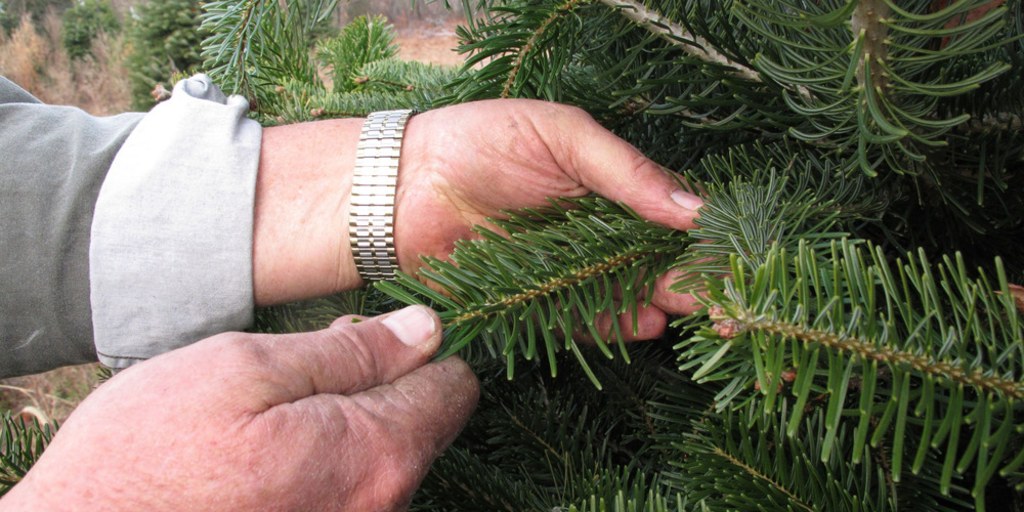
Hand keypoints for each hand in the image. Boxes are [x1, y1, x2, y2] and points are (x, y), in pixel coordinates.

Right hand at [0, 306, 477, 511]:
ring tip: (277, 407)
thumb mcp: (246, 369)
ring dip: (348, 420)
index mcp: (375, 455)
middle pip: (421, 424)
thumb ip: (350, 352)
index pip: (452, 387)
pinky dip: (326, 460)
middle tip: (307, 362)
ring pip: (383, 456)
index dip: (421, 346)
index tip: (375, 331)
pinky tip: (272, 449)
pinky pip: (350, 490)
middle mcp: (380, 507)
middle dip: (379, 382)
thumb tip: (426, 329)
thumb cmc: (150, 457)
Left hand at [397, 100, 704, 336]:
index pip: (663, 214)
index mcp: (602, 187)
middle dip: (684, 275)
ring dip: (656, 302)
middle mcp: (589, 233)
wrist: (400, 185)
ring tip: (687, 309)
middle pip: (648, 259)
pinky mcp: (534, 303)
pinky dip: (610, 326)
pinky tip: (643, 324)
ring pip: (621, 292)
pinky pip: (579, 320)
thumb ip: (625, 171)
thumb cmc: (479, 142)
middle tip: (717, 291)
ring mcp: (562, 271)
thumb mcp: (562, 136)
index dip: (695, 233)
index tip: (726, 249)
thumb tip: (694, 206)